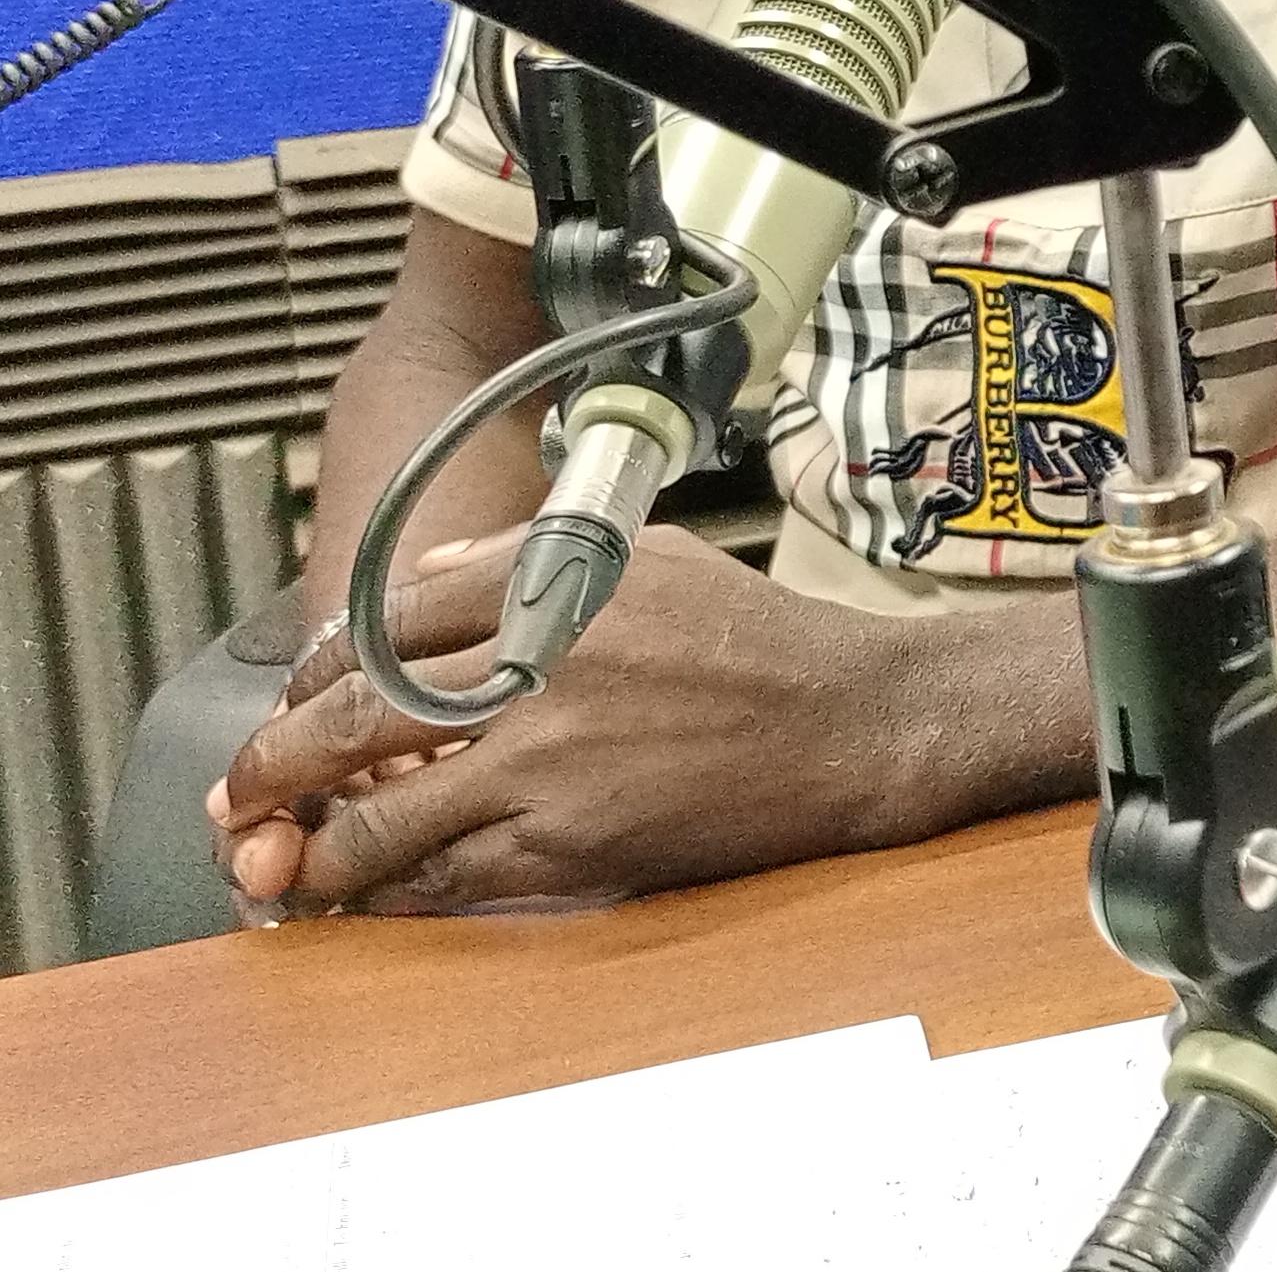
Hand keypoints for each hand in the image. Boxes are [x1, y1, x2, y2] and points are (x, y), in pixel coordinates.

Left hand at [211, 525, 948, 912]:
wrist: (858, 725)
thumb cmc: (765, 641)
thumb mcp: (653, 558)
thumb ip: (533, 557)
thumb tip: (432, 573)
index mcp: (552, 583)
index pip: (381, 620)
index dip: (317, 669)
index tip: (298, 700)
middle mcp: (537, 665)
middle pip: (349, 717)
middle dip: (270, 764)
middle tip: (243, 796)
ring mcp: (549, 759)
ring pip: (375, 817)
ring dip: (313, 849)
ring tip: (291, 864)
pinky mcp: (572, 841)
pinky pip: (444, 877)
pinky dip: (393, 892)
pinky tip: (377, 893)